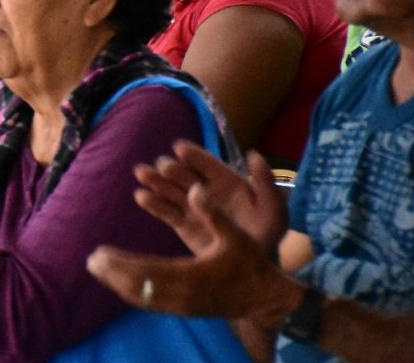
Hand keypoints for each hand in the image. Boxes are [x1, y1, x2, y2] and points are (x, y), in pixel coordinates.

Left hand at [88, 183, 297, 322]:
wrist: (265, 299)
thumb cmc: (252, 264)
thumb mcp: (236, 235)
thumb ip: (213, 213)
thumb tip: (195, 188)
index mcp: (193, 275)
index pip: (148, 270)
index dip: (121, 262)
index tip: (100, 252)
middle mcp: (183, 294)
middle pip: (139, 287)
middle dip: (112, 273)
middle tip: (90, 260)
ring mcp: (183, 305)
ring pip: (142, 297)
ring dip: (117, 283)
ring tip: (97, 269)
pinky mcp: (184, 309)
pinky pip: (151, 304)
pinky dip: (132, 293)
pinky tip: (118, 284)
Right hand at [136, 142, 286, 253]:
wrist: (256, 264)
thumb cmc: (267, 232)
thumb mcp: (273, 207)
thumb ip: (264, 182)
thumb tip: (253, 154)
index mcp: (227, 182)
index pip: (207, 165)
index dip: (194, 155)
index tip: (179, 148)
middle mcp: (206, 191)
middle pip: (185, 176)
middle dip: (171, 168)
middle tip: (161, 166)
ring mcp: (192, 207)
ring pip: (171, 191)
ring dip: (156, 181)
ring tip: (141, 173)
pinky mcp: (182, 225)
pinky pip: (166, 213)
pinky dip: (153, 204)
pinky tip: (140, 196)